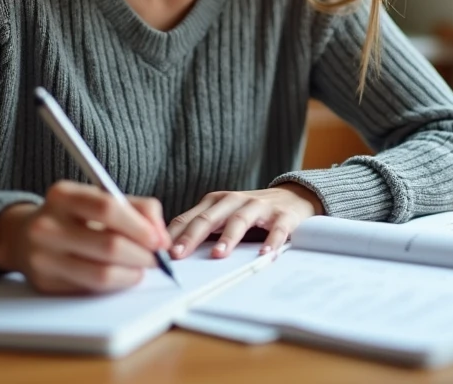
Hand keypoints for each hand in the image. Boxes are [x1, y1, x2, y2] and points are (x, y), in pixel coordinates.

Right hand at [0, 180, 170, 293]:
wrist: (24, 236)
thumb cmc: (73, 216)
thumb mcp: (99, 198)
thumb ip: (136, 208)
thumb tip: (161, 236)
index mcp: (62, 195)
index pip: (108, 208)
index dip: (140, 227)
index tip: (159, 239)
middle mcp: (47, 225)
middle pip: (109, 245)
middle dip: (142, 255)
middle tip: (156, 258)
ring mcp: (43, 257)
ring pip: (102, 273)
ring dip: (132, 274)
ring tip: (141, 268)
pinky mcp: (45, 283)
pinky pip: (90, 288)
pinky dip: (115, 284)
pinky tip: (121, 275)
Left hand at [167, 184, 323, 259]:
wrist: (293, 196)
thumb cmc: (251, 212)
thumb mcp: (223, 215)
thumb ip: (203, 229)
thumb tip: (172, 252)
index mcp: (215, 201)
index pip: (188, 218)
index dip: (173, 235)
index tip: (158, 252)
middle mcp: (234, 200)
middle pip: (208, 218)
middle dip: (191, 236)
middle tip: (178, 255)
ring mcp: (259, 206)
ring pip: (239, 220)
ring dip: (228, 237)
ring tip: (218, 255)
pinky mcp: (282, 215)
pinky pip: (276, 229)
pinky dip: (270, 241)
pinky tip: (264, 254)